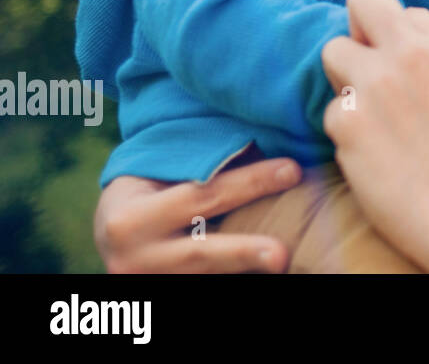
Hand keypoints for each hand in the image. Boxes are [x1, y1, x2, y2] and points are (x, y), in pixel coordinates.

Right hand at [94, 157, 303, 272]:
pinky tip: (261, 270)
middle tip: (282, 253)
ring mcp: (148, 283)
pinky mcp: (162, 294)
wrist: (113, 235)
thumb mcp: (163, 175)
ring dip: (245, 268)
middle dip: (244, 251)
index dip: (250, 182)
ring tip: (282, 262)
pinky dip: (236, 275)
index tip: (293, 170)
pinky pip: (203, 283)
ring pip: (204, 276)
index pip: (202, 195)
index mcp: (130, 219)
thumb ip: (209, 168)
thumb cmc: (150, 190)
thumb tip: (276, 157)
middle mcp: (133, 259)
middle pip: (201, 251)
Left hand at [321, 0, 428, 271]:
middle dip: (358, 29)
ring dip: (345, 82)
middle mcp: (409, 53)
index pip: (403, 11)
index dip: (397, 41)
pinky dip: (345, 133)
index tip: (404, 71)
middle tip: (366, 69)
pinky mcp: (347, 120)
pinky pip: (329, 112)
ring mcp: (376, 83)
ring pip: (331, 52)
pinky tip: (374, 154)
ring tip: (372, 118)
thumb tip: (396, 40)